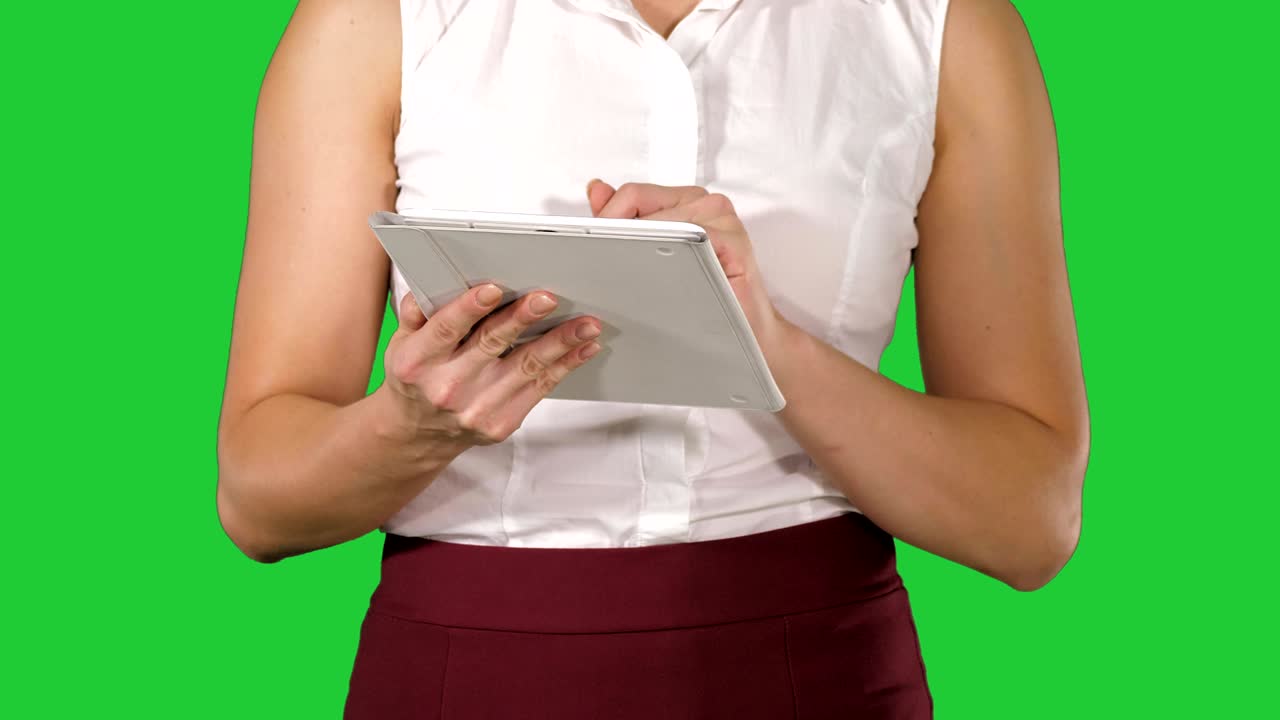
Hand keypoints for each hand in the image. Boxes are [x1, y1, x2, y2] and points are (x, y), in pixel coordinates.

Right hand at [379, 286, 603, 452]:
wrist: (418, 434)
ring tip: (586, 325)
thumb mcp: (402, 343)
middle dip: (522, 319)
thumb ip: (416, 312)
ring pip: (525, 368)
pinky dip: (565, 366)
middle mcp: (447, 387)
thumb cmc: (416, 379)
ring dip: (560, 343)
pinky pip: (540, 388)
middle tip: (548, 299)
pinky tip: (583, 348)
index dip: (470, 309)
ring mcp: (477, 408)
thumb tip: (434, 284)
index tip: (494, 290)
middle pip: (492, 345)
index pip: (446, 329)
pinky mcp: (501, 424)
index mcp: (417, 361)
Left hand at [586, 179, 789, 359]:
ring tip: (627, 269)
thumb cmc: (704, 298)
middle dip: (614, 231)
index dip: (606, 216)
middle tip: (597, 258)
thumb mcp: (657, 260)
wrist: (748, 334)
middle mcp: (705, 204)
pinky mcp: (735, 241)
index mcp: (685, 202)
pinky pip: (694, 238)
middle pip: (641, 202)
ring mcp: (723, 219)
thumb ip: (626, 223)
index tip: (587, 242)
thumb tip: (596, 188)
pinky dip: (673, 253)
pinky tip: (661, 272)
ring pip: (663, 219)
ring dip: (639, 244)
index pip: (633, 194)